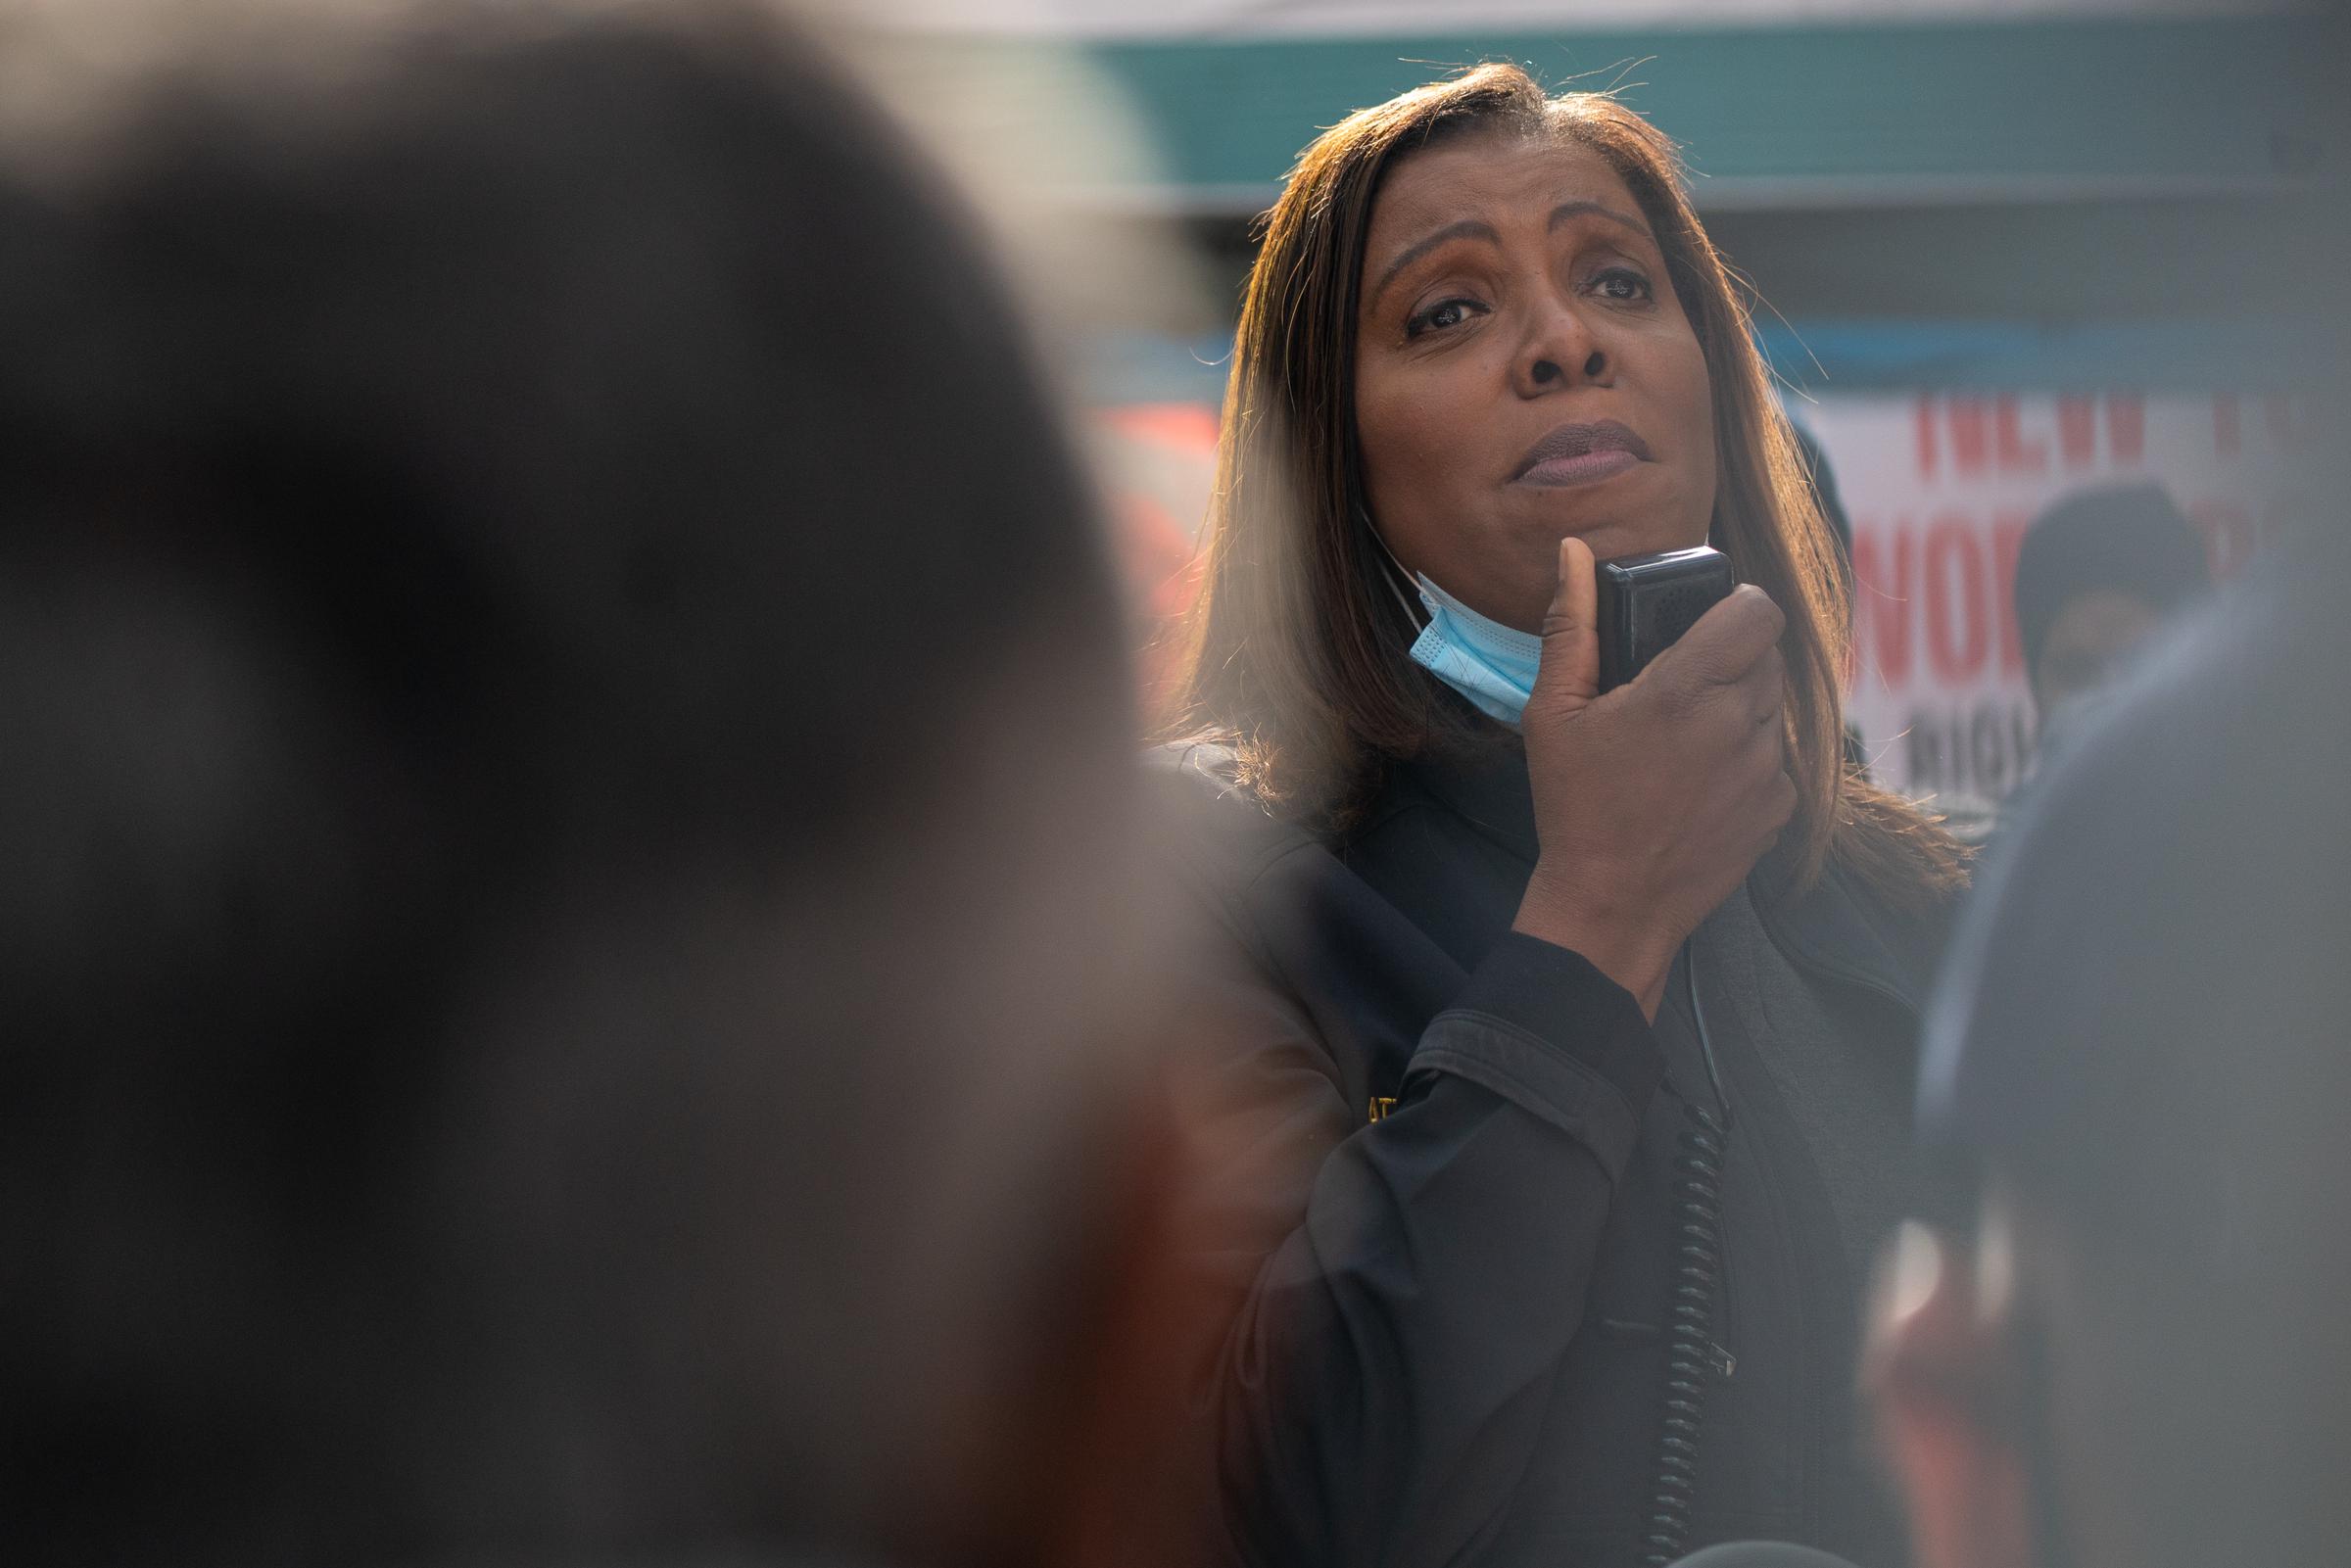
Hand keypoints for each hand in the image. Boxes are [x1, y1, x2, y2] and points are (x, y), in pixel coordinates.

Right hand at [1510, 536, 1794, 1017]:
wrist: (1612, 905)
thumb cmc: (1576, 806)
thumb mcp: (1553, 713)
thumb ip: (1571, 625)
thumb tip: (1575, 552)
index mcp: (1686, 689)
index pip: (1758, 612)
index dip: (1739, 607)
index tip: (1710, 623)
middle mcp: (1739, 723)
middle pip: (1768, 657)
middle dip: (1733, 661)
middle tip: (1685, 688)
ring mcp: (1766, 770)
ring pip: (1775, 708)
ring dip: (1743, 710)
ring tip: (1691, 739)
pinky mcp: (1779, 809)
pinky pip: (1779, 760)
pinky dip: (1752, 760)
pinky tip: (1705, 781)